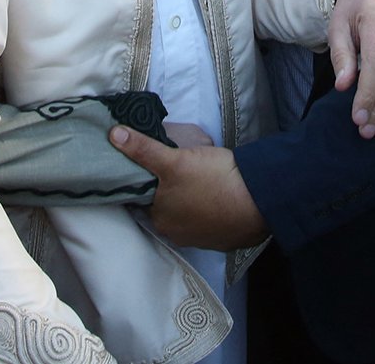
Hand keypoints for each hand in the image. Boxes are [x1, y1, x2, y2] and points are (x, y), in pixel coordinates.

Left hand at [109, 125, 265, 249]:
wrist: (260, 202)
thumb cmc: (213, 182)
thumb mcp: (176, 160)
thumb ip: (144, 149)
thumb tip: (114, 135)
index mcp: (160, 219)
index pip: (143, 199)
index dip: (145, 181)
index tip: (150, 166)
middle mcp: (176, 235)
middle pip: (164, 207)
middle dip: (167, 190)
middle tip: (175, 166)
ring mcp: (201, 238)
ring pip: (186, 213)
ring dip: (188, 199)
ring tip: (196, 176)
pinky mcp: (222, 236)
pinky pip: (207, 219)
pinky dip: (207, 207)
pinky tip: (213, 192)